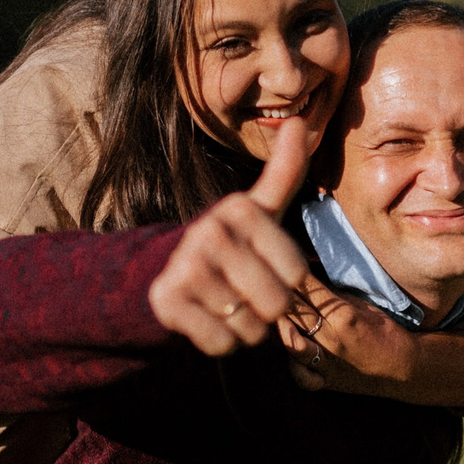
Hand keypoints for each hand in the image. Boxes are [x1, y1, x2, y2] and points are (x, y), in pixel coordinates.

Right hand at [147, 118, 316, 355]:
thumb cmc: (231, 243)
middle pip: (276, 304)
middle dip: (265, 311)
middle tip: (242, 292)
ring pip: (250, 327)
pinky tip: (205, 320)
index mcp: (241, 209)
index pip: (297, 275)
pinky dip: (220, 342)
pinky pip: (221, 343)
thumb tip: (297, 120)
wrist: (166, 271)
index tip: (261, 267)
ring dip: (243, 327)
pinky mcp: (167, 300)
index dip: (285, 283)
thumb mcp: (260, 207)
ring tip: (223, 304)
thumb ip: (285, 170)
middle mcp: (210, 231)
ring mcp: (186, 265)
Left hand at [278, 277, 417, 393]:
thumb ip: (334, 292)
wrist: (404, 368)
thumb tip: (308, 272)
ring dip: (281, 325)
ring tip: (270, 313)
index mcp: (344, 315)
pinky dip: (293, 366)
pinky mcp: (328, 382)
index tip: (278, 259)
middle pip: (297, 311)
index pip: (310, 288)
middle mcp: (333, 339)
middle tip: (266, 278)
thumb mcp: (363, 304)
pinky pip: (303, 378)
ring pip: (293, 343)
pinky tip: (289, 353)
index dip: (292, 273)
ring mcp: (328, 363)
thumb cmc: (385, 331)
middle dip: (280, 293)